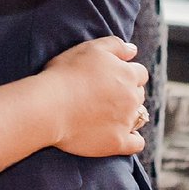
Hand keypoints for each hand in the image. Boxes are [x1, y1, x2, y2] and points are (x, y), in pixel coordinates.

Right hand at [44, 37, 148, 157]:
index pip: (140, 74)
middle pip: (139, 95)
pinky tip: (122, 137)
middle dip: (127, 95)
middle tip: (106, 97)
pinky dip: (133, 141)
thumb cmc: (64, 75)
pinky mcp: (117, 142)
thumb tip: (133, 50)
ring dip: (129, 116)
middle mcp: (131, 98)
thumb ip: (115, 45)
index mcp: (127, 74)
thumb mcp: (90, 49)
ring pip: (139, 117)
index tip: (111, 79)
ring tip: (109, 117)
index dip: (127, 75)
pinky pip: (137, 144)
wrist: (47, 107)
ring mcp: (126, 121)